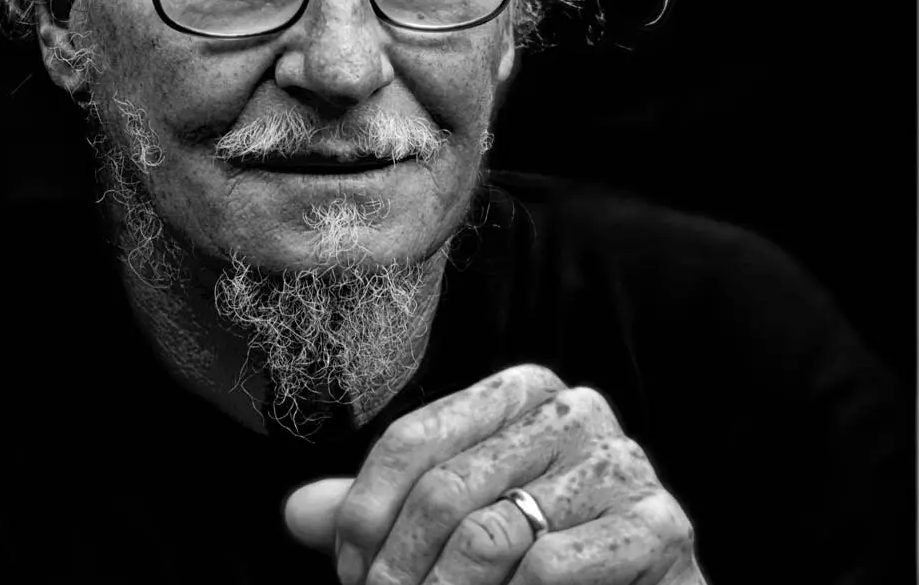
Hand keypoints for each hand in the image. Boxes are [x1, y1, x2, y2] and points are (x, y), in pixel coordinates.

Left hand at [285, 364, 703, 583]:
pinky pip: (550, 568)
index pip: (414, 440)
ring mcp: (623, 461)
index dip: (365, 512)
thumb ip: (383, 510)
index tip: (347, 571)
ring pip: (489, 534)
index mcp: (522, 388)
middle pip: (445, 489)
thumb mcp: (454, 518)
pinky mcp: (659, 523)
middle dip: (396, 571)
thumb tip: (294, 513)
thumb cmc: (535, 551)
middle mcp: (575, 407)